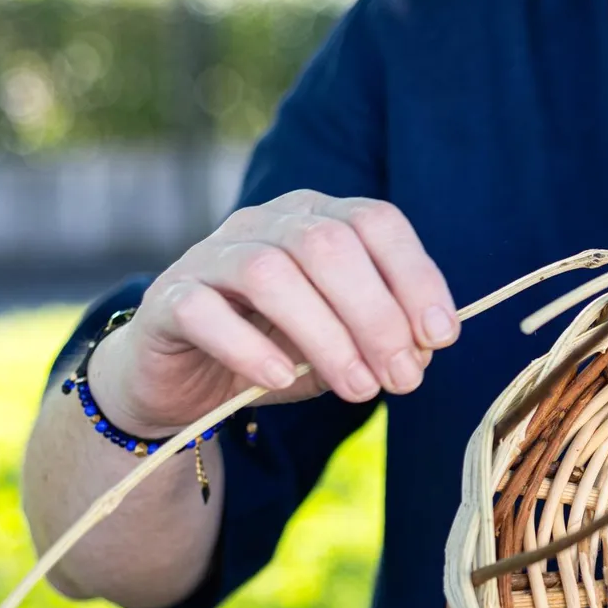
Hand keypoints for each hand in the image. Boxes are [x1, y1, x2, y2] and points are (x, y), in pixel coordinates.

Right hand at [87, 191, 459, 438]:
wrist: (185, 382)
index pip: (375, 222)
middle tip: (402, 378)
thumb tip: (422, 348)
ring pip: (270, 273)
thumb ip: (383, 339)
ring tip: (358, 389)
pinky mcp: (167, 299)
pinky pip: (204, 311)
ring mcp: (210, 255)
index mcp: (316, 218)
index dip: (415, 274)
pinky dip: (248, 346)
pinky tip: (280, 378)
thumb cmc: (275, 352)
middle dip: (376, 315)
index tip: (440, 336)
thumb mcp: (345, 346)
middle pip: (328, 245)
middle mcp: (264, 223)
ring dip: (326, 336)